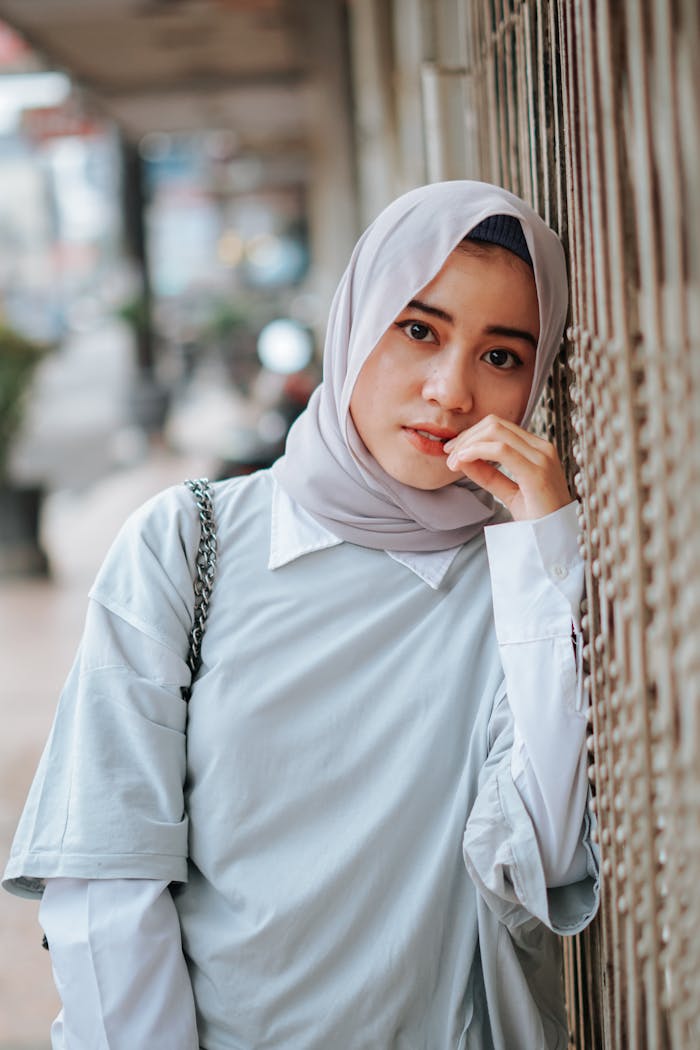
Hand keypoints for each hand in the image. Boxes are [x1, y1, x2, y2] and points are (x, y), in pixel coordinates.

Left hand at [443, 414, 571, 521]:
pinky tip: (462, 460)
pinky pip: (501, 450)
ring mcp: (541, 458)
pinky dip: (476, 451)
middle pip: (495, 424)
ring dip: (467, 444)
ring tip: (453, 461)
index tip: (453, 450)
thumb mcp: (509, 492)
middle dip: (467, 436)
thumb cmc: (538, 519)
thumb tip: (463, 459)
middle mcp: (542, 448)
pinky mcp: (536, 472)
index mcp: (538, 449)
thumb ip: (489, 475)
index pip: (500, 427)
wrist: (556, 541)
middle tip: (448, 454)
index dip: (472, 434)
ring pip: (496, 432)